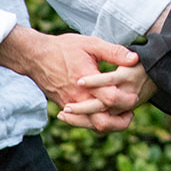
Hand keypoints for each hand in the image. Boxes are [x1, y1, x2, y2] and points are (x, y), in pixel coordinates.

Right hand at [0, 25, 138, 132]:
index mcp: (86, 81)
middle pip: (102, 122)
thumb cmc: (64, 48)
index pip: (110, 99)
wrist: (36, 57)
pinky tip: (105, 115)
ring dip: (109, 125)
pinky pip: (82, 122)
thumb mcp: (91, 44)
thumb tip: (135, 58)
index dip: (126, 100)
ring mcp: (70, 105)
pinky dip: (95, 123)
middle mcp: (78, 98)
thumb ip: (113, 52)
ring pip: (92, 126)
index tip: (135, 96)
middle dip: (120, 122)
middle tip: (131, 113)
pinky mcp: (65, 107)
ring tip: (121, 117)